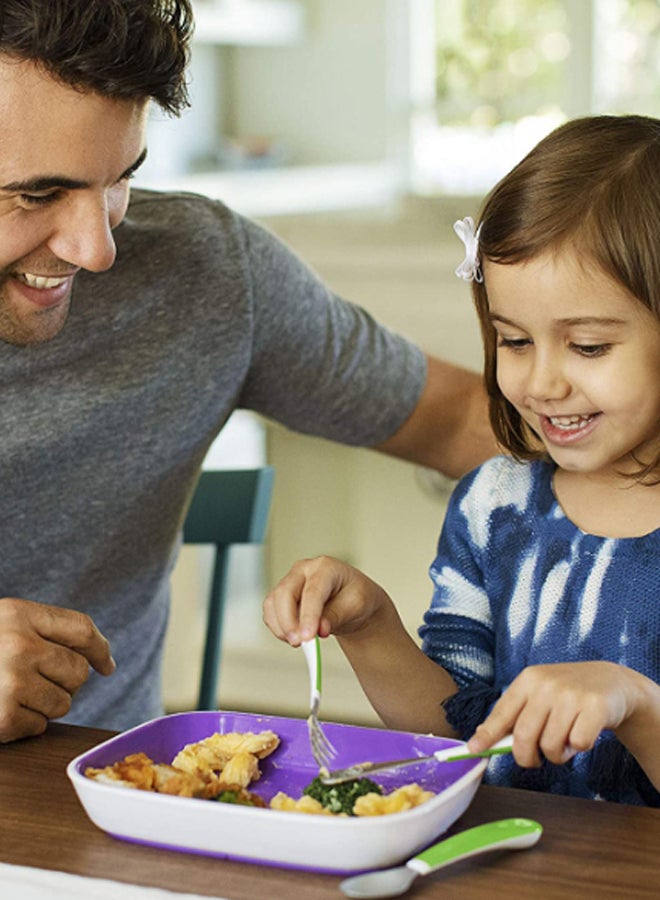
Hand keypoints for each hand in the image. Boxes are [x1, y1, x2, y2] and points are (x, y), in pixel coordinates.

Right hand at [0, 597, 114, 742]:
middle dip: (64, 681)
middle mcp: (18, 644)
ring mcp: (10, 681)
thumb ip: (44, 630)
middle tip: (33, 681)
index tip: (106, 666)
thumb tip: (104, 663)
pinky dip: (23, 725)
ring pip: (64, 702)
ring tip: (10, 694)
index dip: (99, 649)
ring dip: (44, 705)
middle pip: (78, 670)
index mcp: (19, 614)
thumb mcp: (3, 623)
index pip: (81, 629)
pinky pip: (39, 726)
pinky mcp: (1, 717)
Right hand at [263, 556, 392, 645]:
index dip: (308, 615)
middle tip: (300, 643)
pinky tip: (294, 636)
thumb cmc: (356, 597)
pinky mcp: (281, 596)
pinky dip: (278, 628)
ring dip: (282, 627)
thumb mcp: (356, 605)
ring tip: (300, 642)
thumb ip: (337, 616)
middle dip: (289, 622)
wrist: (352, 600)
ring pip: (273, 603)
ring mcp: (290, 581)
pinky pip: (271, 612)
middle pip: (285, 593)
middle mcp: (303, 570)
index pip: (312, 591)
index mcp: (325, 567)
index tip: (308, 637)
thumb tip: (319, 629)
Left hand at [467, 661, 641, 766]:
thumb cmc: (568, 693)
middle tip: (535, 761)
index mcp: (528, 680)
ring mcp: (571, 695)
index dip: (487, 734)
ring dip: (558, 755)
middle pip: (524, 736)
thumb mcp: (539, 693)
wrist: (611, 681)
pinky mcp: (594, 707)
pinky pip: (578, 745)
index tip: (473, 750)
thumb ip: (516, 713)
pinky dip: (580, 749)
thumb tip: (483, 738)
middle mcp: (546, 685)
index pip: (502, 712)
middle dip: (526, 758)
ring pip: (551, 746)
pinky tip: (583, 734)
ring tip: (565, 741)